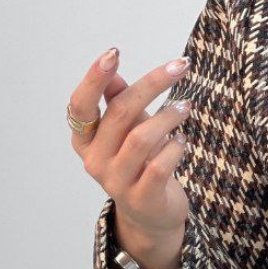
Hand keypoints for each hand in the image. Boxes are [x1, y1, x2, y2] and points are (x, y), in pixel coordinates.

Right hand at [68, 48, 192, 266]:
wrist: (151, 215)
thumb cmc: (140, 164)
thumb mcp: (127, 129)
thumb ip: (118, 102)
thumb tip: (112, 71)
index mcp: (85, 141)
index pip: (81, 105)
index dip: (94, 78)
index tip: (114, 52)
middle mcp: (95, 162)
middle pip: (119, 114)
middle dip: (152, 84)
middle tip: (180, 66)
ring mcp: (117, 183)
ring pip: (141, 138)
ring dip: (168, 116)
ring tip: (186, 107)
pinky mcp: (142, 198)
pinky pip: (160, 165)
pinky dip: (175, 147)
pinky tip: (182, 140)